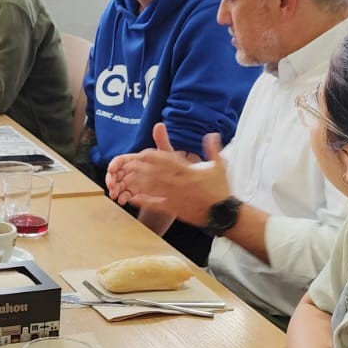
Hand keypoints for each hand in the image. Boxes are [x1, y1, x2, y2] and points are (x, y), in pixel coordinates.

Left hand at [106, 123, 226, 221]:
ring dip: (138, 183)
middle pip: (156, 173)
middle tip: (126, 165)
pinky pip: (156, 204)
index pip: (168, 161)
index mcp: (189, 172)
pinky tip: (132, 198)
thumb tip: (212, 134)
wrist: (222, 214)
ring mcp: (176, 196)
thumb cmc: (221, 190)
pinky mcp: (174, 209)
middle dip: (141, 169)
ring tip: (125, 179)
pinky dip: (144, 201)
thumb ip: (213, 149)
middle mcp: (180, 183)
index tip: (143, 153)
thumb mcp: (220, 167)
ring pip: (153, 188)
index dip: (154, 156)